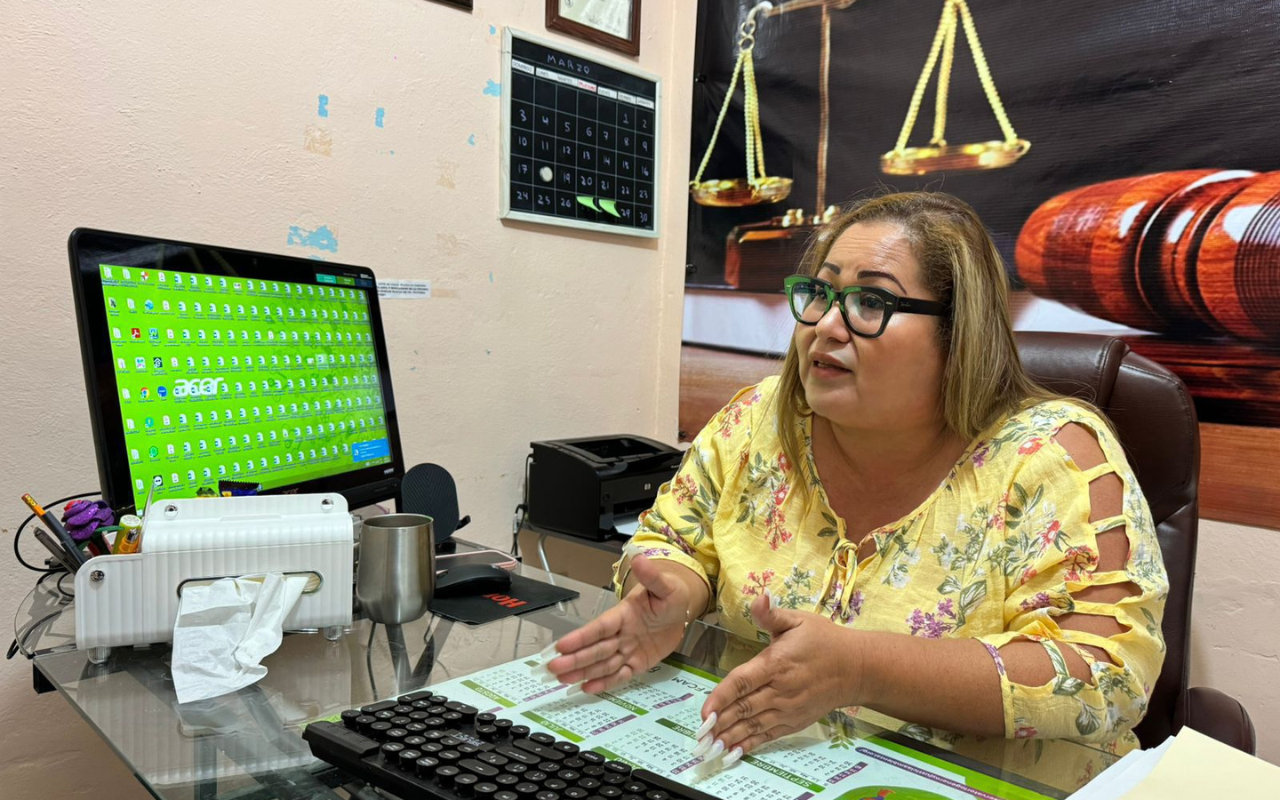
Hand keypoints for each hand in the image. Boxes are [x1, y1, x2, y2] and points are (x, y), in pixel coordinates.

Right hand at [545, 555, 699, 693]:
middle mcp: (621, 633)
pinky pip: (621, 675)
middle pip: (595, 648)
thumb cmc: (671, 595)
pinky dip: (605, 682)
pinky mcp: (638, 663)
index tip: (561, 645)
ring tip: (562, 680)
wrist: (683, 611)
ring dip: (583, 671)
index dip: (581, 637)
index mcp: (623, 614)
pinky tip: (587, 688)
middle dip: (574, 659)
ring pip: (603, 663)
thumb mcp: (664, 585)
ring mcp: (628, 649)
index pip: (599, 628)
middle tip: (553, 668)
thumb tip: (639, 557)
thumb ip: (651, 576)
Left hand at [695, 591, 859, 764]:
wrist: (856, 669)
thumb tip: (758, 598)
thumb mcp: (799, 620)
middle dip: (719, 723)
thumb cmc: (825, 641)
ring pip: (753, 725)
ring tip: (709, 747)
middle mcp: (781, 690)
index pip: (742, 682)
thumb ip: (772, 614)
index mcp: (776, 664)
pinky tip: (733, 752)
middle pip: (744, 708)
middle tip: (698, 735)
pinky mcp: (795, 722)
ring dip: (730, 737)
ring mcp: (788, 709)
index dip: (721, 697)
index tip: (704, 711)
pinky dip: (750, 744)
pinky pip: (768, 735)